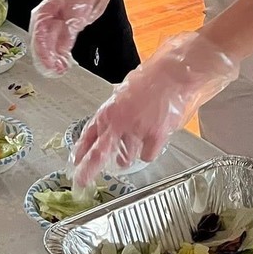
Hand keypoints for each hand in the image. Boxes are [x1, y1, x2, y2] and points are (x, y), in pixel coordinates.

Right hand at [29, 0, 129, 76]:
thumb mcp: (75, 11)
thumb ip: (68, 30)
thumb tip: (61, 49)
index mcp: (43, 13)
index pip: (38, 38)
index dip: (43, 54)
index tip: (50, 66)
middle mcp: (46, 19)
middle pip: (41, 43)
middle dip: (46, 59)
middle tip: (54, 72)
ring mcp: (56, 23)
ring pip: (50, 45)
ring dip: (53, 59)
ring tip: (59, 70)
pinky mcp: (67, 26)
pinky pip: (60, 43)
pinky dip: (61, 54)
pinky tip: (64, 62)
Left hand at [70, 32, 237, 186]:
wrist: (177, 73)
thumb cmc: (155, 75)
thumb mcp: (128, 88)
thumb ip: (120, 105)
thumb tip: (118, 115)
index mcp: (110, 108)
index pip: (89, 133)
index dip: (81, 149)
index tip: (75, 160)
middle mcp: (120, 122)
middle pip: (98, 154)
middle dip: (88, 170)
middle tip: (81, 181)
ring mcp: (137, 131)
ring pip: (126, 157)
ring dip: (127, 156)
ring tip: (130, 151)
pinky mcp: (155, 137)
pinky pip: (147, 155)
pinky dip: (149, 151)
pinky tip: (153, 142)